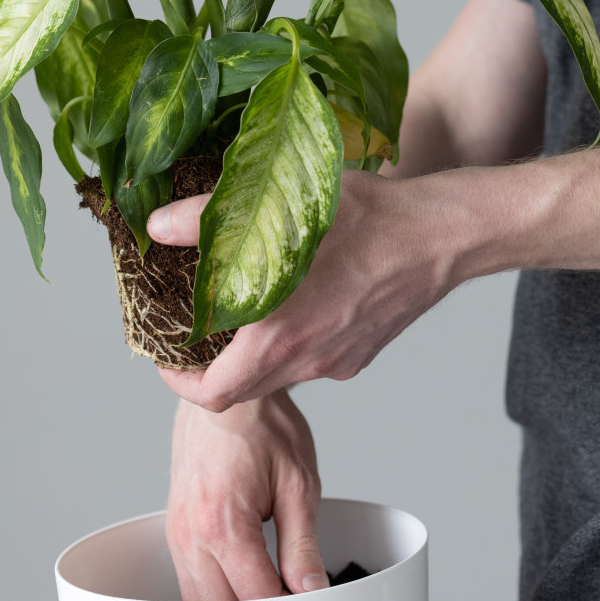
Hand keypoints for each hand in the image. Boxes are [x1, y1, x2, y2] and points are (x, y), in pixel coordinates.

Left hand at [147, 167, 459, 408]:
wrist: (440, 236)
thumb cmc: (369, 218)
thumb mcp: (282, 206)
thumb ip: (210, 218)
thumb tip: (159, 225)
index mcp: (279, 336)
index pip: (213, 394)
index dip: (179, 383)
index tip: (167, 360)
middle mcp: (307, 360)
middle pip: (244, 390)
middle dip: (213, 369)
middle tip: (198, 333)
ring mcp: (338, 361)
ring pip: (281, 373)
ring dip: (256, 354)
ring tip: (245, 308)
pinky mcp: (361, 353)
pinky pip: (316, 359)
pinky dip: (295, 341)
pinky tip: (303, 295)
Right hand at [166, 389, 326, 599]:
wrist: (228, 391)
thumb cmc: (263, 424)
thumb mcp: (298, 482)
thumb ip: (302, 544)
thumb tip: (311, 588)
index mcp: (223, 523)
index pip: (256, 597)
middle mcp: (190, 534)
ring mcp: (176, 532)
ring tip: (270, 592)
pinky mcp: (174, 527)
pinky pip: (189, 579)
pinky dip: (214, 590)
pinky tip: (242, 579)